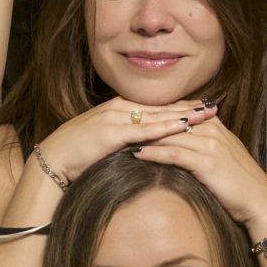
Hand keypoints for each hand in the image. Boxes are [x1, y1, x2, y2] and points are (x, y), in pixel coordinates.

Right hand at [35, 97, 218, 188]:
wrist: (51, 160)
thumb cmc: (76, 156)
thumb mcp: (103, 142)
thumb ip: (123, 139)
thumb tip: (142, 146)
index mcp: (117, 109)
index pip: (155, 105)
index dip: (179, 105)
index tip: (202, 106)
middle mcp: (118, 108)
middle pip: (161, 106)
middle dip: (189, 107)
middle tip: (214, 106)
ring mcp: (115, 118)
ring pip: (156, 115)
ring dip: (184, 114)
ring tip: (207, 114)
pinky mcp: (111, 133)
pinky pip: (144, 129)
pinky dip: (165, 127)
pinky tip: (183, 126)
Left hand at [127, 110, 266, 238]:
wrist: (259, 199)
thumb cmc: (239, 182)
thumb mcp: (222, 155)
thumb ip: (203, 143)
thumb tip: (181, 141)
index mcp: (213, 125)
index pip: (178, 112)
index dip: (154, 113)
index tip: (131, 115)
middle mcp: (211, 129)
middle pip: (170, 120)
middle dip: (143, 121)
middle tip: (118, 122)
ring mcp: (209, 144)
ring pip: (168, 134)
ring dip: (143, 135)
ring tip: (119, 137)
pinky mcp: (205, 162)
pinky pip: (174, 153)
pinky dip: (153, 152)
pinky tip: (136, 153)